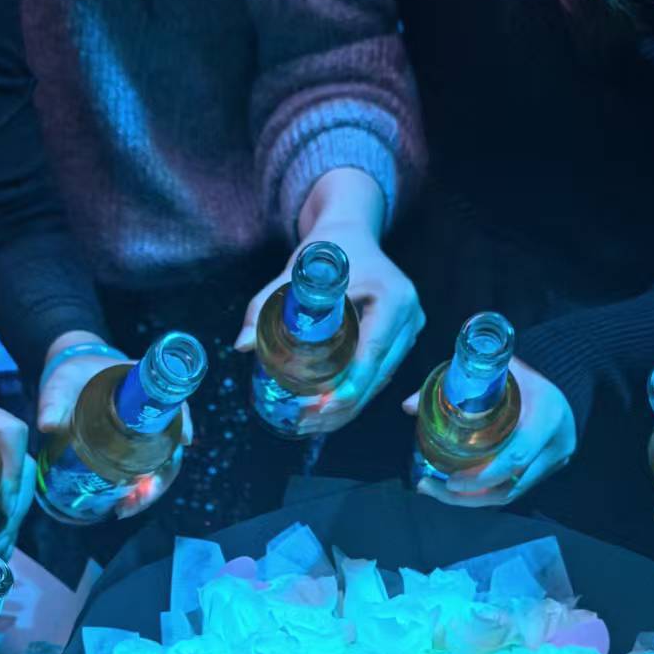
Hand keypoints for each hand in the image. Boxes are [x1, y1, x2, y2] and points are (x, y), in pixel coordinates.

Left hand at [37, 335, 193, 521]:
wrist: (69, 380)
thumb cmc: (70, 376)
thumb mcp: (62, 384)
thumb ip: (54, 401)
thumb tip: (48, 424)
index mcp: (143, 387)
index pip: (174, 402)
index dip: (183, 421)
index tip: (183, 440)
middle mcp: (151, 413)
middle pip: (171, 446)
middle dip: (159, 477)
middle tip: (138, 499)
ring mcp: (145, 434)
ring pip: (160, 465)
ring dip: (148, 490)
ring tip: (125, 508)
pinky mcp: (133, 449)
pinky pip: (144, 470)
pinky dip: (137, 490)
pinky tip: (122, 505)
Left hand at [237, 228, 423, 437]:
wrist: (352, 230)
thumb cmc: (327, 247)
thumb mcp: (297, 270)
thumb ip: (268, 303)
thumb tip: (243, 345)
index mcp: (393, 297)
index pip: (374, 349)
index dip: (352, 382)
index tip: (326, 405)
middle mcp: (410, 316)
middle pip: (378, 373)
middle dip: (345, 404)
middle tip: (309, 422)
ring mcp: (409, 330)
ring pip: (379, 380)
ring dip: (349, 407)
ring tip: (312, 424)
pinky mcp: (400, 340)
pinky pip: (378, 375)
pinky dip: (355, 394)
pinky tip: (328, 412)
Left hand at [405, 357, 576, 508]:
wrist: (563, 378)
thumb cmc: (520, 375)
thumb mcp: (491, 372)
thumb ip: (453, 384)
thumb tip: (409, 406)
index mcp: (546, 417)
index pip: (515, 457)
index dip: (481, 475)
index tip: (450, 480)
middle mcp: (556, 445)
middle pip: (510, 486)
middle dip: (468, 495)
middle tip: (432, 487)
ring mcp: (554, 462)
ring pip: (510, 494)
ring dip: (472, 499)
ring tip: (437, 491)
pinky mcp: (548, 471)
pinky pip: (513, 490)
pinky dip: (484, 493)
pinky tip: (458, 490)